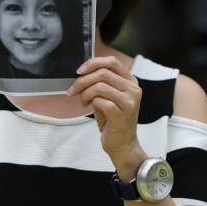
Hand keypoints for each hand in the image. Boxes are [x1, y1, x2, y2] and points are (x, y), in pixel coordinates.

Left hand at [70, 56, 145, 177]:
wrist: (122, 144)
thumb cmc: (113, 119)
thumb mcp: (109, 96)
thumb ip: (101, 82)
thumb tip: (82, 72)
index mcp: (130, 81)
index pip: (112, 62)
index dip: (93, 63)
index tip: (79, 71)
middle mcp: (133, 89)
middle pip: (103, 73)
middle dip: (83, 80)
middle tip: (73, 89)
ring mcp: (130, 102)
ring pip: (99, 86)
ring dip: (85, 93)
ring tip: (83, 101)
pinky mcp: (122, 114)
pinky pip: (100, 101)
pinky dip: (91, 103)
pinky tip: (90, 108)